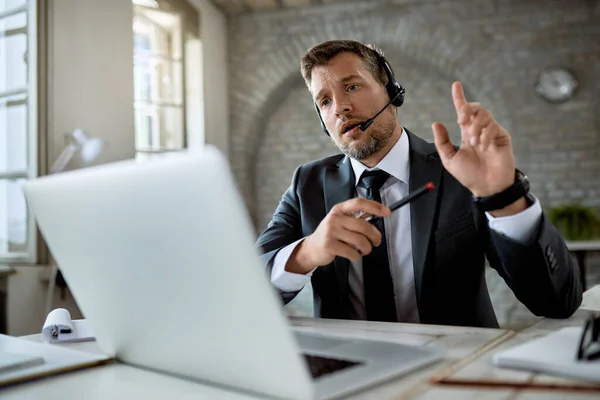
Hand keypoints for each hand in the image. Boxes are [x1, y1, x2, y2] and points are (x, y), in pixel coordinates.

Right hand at [286, 198, 390, 274]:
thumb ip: (356, 217)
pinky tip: (354, 255)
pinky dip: (357, 256)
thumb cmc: (330, 234)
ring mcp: (331, 232)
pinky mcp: (330, 245)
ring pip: (360, 240)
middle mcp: (335, 218)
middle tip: (376, 241)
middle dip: (375, 236)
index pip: (359, 203)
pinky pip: (352, 252)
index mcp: (339, 209)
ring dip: (367, 248)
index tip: (387, 212)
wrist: (311, 248)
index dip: (375, 206)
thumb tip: (377, 213)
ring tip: (365, 250)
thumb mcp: (340, 221)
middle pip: (363, 225)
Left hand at [431, 81, 515, 198]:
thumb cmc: (469, 174)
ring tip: (472, 143)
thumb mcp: (449, 159)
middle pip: (475, 108)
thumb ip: (442, 142)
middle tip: (461, 121)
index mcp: (466, 132)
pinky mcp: (502, 137)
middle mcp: (479, 129)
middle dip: (466, 110)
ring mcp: (492, 132)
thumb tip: (436, 123)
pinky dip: (485, 136)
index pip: (463, 111)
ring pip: (484, 116)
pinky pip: (493, 128)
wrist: (486, 187)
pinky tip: (482, 147)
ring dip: (475, 127)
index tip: (455, 85)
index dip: (459, 97)